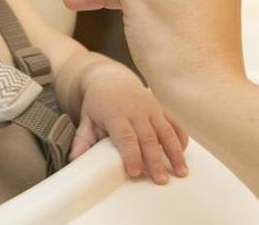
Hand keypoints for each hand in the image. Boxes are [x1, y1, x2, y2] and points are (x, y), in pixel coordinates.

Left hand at [70, 62, 188, 183]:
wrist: (110, 78)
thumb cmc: (97, 103)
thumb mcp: (86, 118)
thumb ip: (82, 139)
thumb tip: (75, 160)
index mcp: (115, 113)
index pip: (125, 136)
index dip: (131, 155)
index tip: (135, 172)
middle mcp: (136, 110)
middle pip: (148, 137)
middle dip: (155, 160)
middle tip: (161, 180)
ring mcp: (151, 108)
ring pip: (166, 132)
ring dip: (175, 153)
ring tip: (181, 172)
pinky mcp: (161, 108)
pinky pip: (175, 123)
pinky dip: (181, 138)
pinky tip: (183, 154)